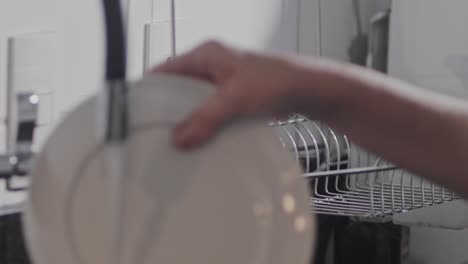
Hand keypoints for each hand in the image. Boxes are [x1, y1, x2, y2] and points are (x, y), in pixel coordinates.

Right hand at [152, 41, 308, 148]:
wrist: (304, 89)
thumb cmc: (276, 78)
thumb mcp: (235, 96)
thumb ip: (206, 117)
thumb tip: (181, 136)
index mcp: (207, 55)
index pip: (168, 68)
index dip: (152, 87)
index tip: (140, 107)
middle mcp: (212, 66)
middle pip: (180, 88)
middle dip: (170, 107)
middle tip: (158, 129)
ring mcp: (222, 83)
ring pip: (196, 102)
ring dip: (189, 118)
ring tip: (177, 137)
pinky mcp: (232, 98)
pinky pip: (211, 112)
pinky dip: (205, 124)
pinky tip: (200, 139)